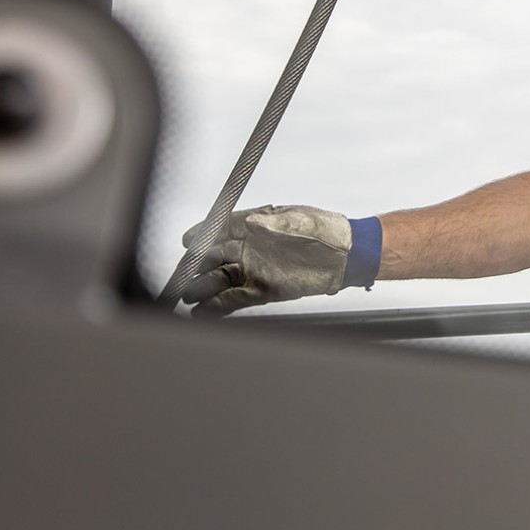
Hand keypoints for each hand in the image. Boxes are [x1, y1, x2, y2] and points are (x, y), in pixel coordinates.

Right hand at [180, 204, 354, 317]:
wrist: (345, 254)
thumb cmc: (320, 229)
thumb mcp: (288, 218)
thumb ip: (259, 222)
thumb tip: (235, 223)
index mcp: (254, 227)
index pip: (219, 231)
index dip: (202, 236)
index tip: (187, 241)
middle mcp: (251, 250)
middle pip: (216, 258)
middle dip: (197, 267)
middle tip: (183, 275)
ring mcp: (257, 271)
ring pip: (223, 280)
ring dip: (205, 288)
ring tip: (188, 296)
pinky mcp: (265, 290)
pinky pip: (237, 298)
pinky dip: (220, 306)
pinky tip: (203, 311)